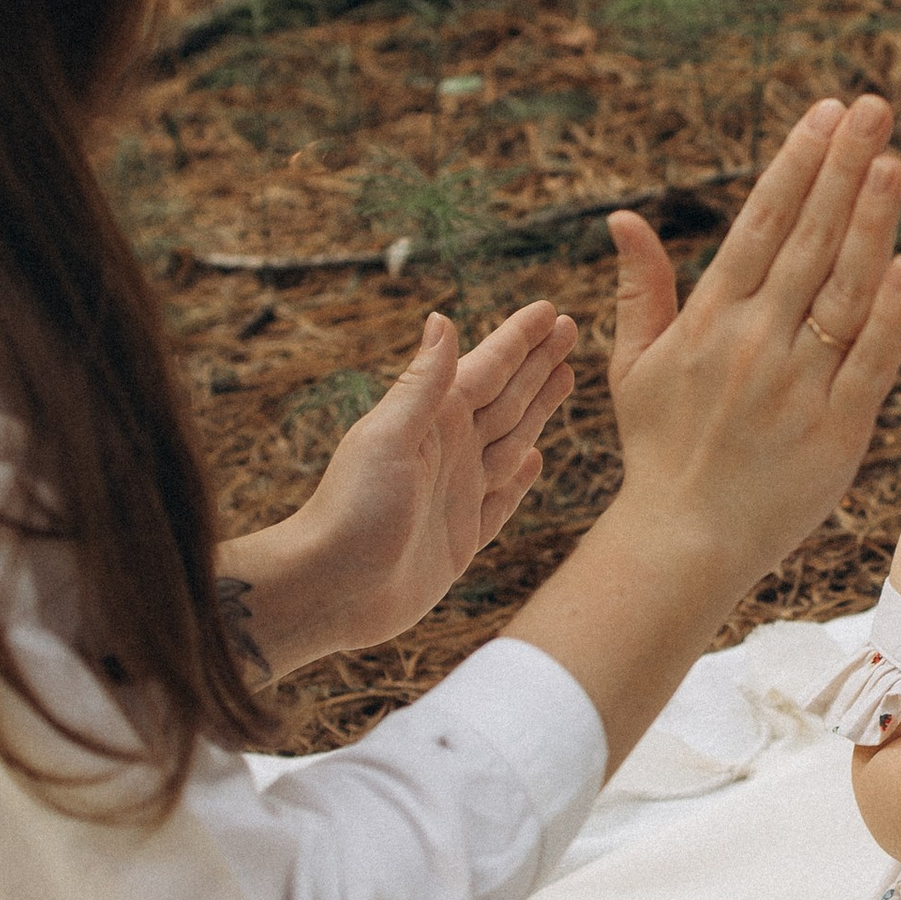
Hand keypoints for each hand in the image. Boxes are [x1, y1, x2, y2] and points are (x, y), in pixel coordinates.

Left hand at [222, 299, 576, 676]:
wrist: (331, 589)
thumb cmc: (351, 509)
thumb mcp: (388, 437)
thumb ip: (421, 384)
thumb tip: (442, 318)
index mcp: (434, 422)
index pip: (488, 369)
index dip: (520, 341)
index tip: (549, 311)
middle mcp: (449, 452)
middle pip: (508, 398)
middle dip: (538, 364)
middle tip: (570, 329)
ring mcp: (457, 494)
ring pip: (513, 440)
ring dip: (539, 408)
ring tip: (564, 378)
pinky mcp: (461, 537)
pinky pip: (503, 500)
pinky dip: (521, 478)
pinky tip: (535, 458)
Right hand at [600, 95, 900, 591]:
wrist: (683, 541)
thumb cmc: (660, 450)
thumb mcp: (635, 365)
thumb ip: (640, 288)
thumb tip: (624, 217)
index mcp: (710, 321)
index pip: (760, 224)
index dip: (796, 165)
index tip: (825, 113)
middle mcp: (755, 343)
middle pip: (808, 240)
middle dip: (842, 167)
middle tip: (873, 106)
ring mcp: (798, 386)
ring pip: (842, 290)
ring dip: (870, 222)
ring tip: (894, 160)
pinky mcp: (837, 430)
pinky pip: (870, 362)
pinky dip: (890, 314)